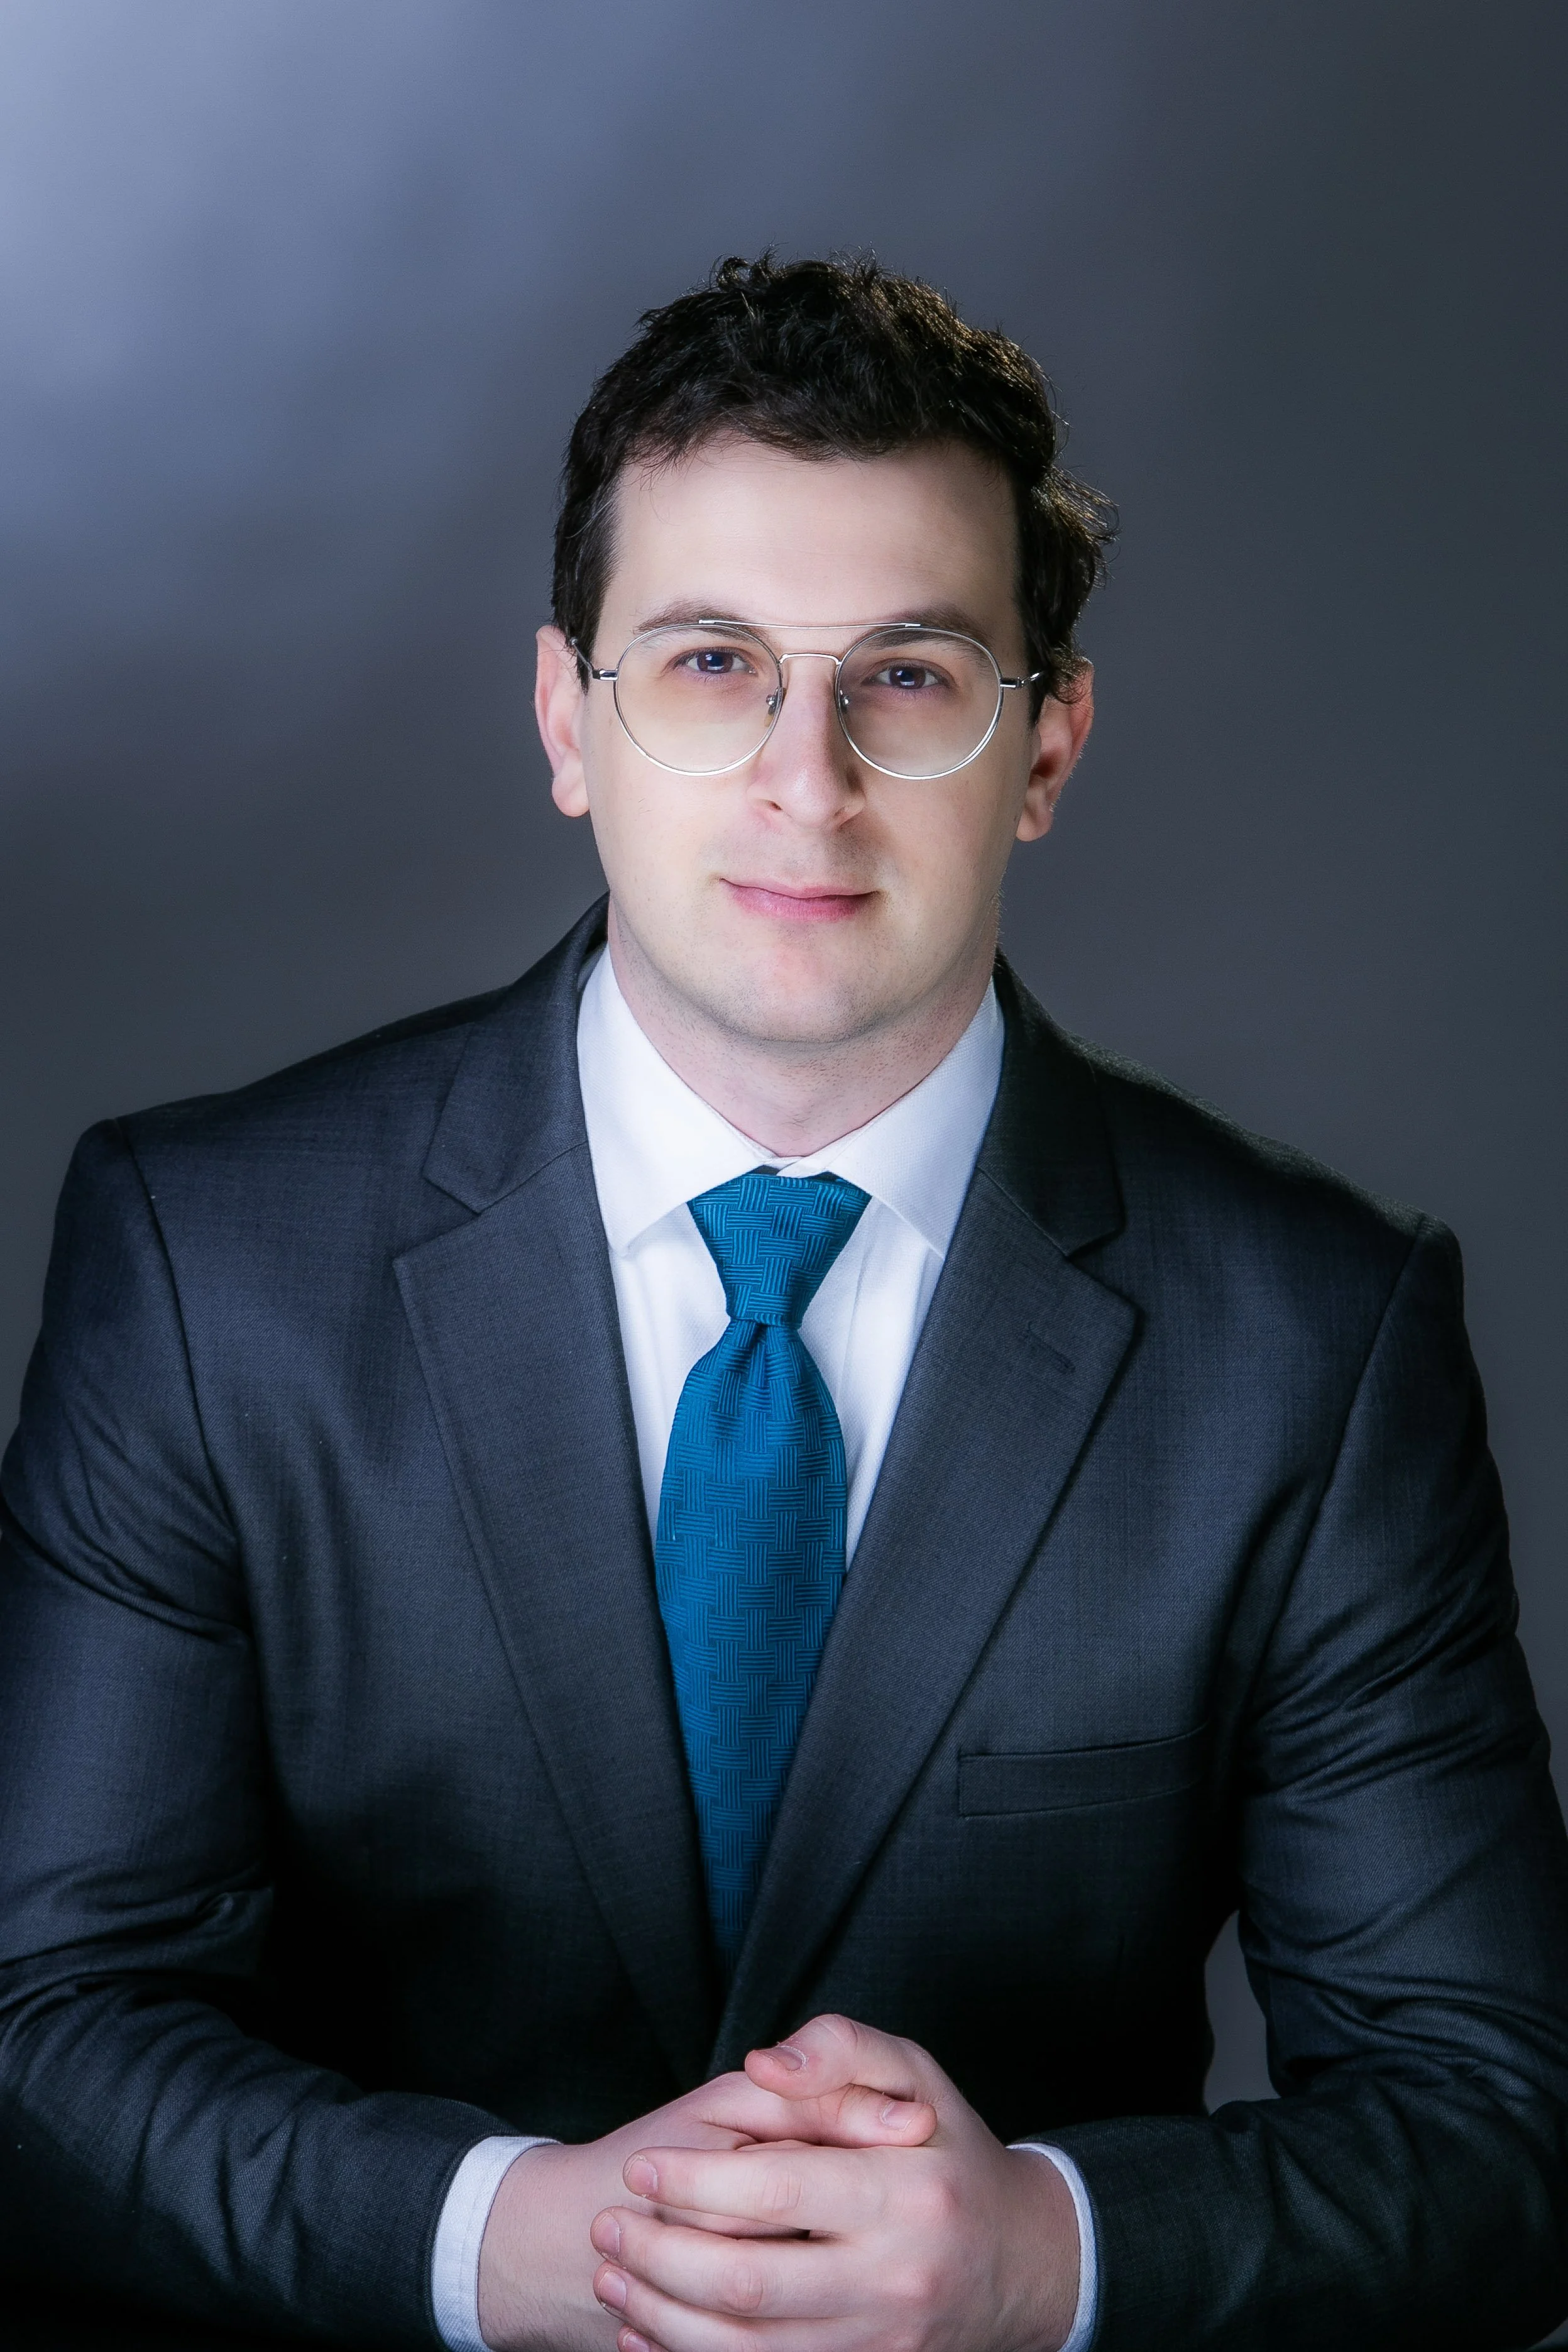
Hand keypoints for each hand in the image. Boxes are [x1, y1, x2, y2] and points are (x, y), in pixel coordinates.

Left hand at [588, 2015, 1080, 2351]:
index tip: (641, 2168)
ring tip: (615, 2275)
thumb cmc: (949, 2152)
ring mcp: (883, 2344)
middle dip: (659, 2257)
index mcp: (907, 2192)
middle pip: (748, 2284)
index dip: (692, 2182)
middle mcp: (897, 2278)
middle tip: (608, 2226)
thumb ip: (839, 2050)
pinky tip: (650, 2334)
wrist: (1022, 2262)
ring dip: (663, 2318)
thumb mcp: (913, 2072)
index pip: (775, 2190)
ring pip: (746, 2350)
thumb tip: (764, 2066)